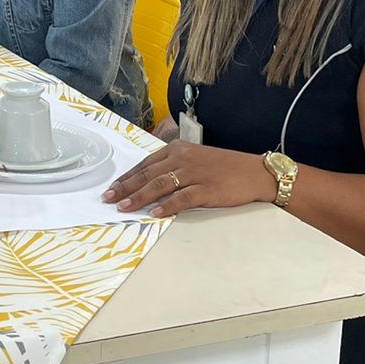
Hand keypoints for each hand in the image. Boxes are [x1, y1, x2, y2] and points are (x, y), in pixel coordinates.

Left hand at [101, 141, 274, 216]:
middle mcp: (183, 158)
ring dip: (139, 197)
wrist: (256, 172)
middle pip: (147, 175)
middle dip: (125, 188)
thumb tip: (149, 183)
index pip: (145, 165)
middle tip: (108, 199)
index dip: (126, 178)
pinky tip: (155, 213)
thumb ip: (173, 168)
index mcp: (177, 150)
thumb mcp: (195, 160)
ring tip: (124, 208)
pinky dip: (167, 206)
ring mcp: (194, 173)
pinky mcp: (206, 188)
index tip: (111, 189)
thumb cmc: (225, 168)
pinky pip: (182, 198)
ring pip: (159, 185)